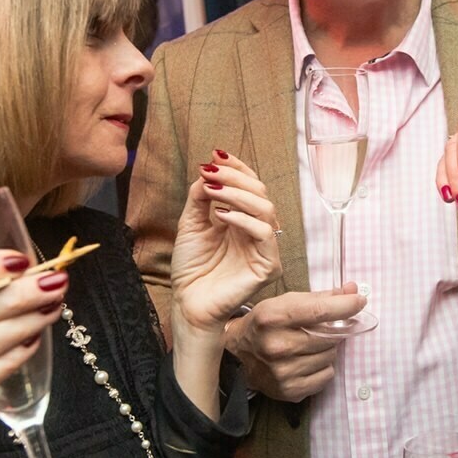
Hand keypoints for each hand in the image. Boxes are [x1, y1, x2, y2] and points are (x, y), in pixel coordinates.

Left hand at [170, 151, 282, 329]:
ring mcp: (266, 249)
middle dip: (235, 177)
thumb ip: (201, 197)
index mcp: (244, 221)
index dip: (237, 168)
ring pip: (266, 208)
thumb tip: (209, 168)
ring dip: (237, 193)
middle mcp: (258, 232)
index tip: (215, 154)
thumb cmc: (192, 268)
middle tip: (210, 171)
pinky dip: (242, 219)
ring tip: (212, 189)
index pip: (250, 187)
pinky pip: (264, 234)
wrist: (188, 303)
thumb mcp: (191, 224)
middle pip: (260, 193)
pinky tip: (221, 215)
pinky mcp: (269, 266)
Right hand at [226, 287, 367, 400]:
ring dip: (328, 349)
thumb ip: (321, 297)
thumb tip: (353, 290)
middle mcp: (277, 346)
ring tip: (308, 345)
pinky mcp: (290, 390)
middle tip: (323, 327)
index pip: (320, 311)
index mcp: (273, 317)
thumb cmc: (266, 324)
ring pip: (331, 356)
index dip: (346, 305)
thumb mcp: (285, 303)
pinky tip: (307, 361)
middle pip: (330, 336)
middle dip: (333, 329)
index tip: (359, 301)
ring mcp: (283, 372)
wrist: (237, 356)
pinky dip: (323, 367)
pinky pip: (327, 375)